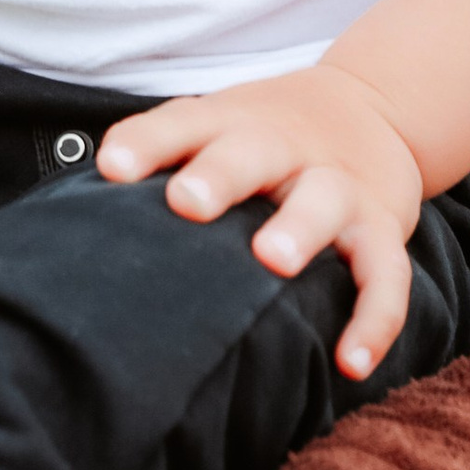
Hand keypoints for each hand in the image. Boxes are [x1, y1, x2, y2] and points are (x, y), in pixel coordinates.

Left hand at [96, 67, 426, 379]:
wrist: (373, 107)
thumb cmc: (263, 135)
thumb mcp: (214, 125)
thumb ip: (158, 154)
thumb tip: (83, 208)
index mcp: (232, 123)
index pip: (182, 123)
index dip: (147, 143)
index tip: (112, 169)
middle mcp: (284, 147)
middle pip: (252, 151)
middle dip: (220, 175)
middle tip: (187, 203)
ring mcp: (337, 185)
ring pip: (324, 200)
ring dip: (300, 228)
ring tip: (274, 261)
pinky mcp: (382, 227)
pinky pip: (386, 273)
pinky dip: (375, 318)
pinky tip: (351, 363)